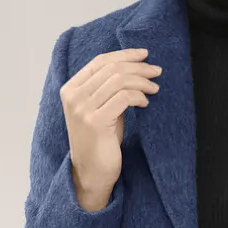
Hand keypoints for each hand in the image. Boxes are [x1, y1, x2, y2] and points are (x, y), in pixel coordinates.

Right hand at [60, 45, 161, 199]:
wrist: (91, 172)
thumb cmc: (100, 141)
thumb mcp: (101, 109)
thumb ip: (108, 89)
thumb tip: (134, 68)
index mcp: (71, 89)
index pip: (100, 61)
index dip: (124, 54)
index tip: (144, 54)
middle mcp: (73, 96)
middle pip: (112, 68)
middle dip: (138, 67)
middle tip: (156, 71)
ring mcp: (82, 109)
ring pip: (119, 80)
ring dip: (142, 82)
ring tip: (154, 88)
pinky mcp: (96, 121)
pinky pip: (123, 97)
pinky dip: (138, 96)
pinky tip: (145, 103)